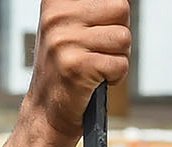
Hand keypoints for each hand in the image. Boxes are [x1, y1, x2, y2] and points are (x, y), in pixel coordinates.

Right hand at [20, 0, 131, 146]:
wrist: (47, 110)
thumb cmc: (67, 68)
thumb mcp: (70, 28)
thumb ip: (94, 9)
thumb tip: (123, 4)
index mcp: (56, 1)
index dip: (114, 16)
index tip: (98, 31)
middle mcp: (57, 16)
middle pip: (121, 10)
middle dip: (119, 35)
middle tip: (100, 51)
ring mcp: (65, 40)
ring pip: (124, 38)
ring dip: (118, 57)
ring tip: (96, 66)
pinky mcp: (77, 66)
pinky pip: (120, 64)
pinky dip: (116, 77)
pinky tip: (96, 80)